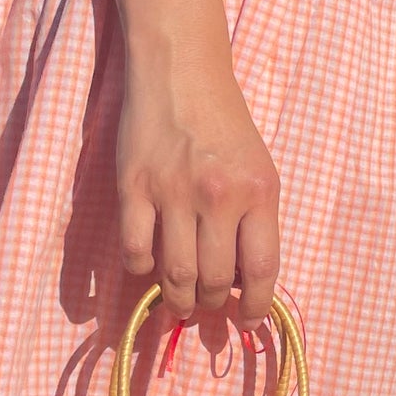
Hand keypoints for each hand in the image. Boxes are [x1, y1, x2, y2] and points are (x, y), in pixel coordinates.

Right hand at [116, 37, 279, 322]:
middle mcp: (218, 196)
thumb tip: (243, 283)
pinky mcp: (133, 188)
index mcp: (259, 192)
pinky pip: (135, 250)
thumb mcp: (260, 169)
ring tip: (180, 304)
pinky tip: (149, 265)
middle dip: (212, 307)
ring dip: (177, 301)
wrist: (181, 72)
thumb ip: (256, 222)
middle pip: (215, 281)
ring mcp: (172, 193)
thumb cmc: (226, 124)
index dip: (257, 307)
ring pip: (175, 275)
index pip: (262, 269)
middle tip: (207, 309)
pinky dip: (141, 269)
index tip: (251, 323)